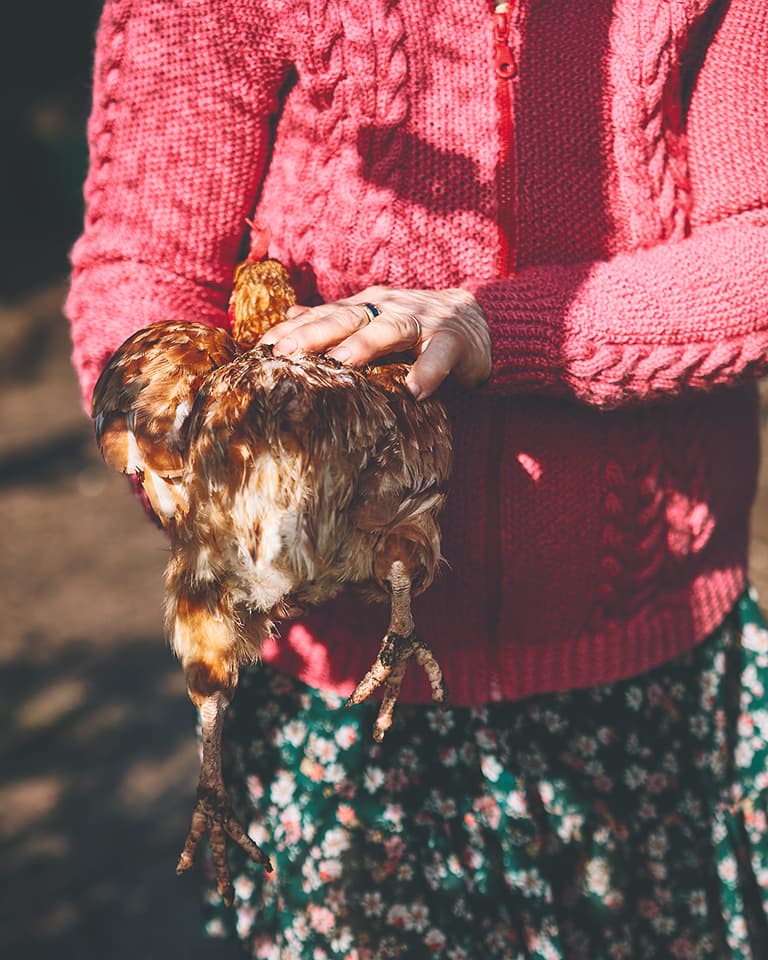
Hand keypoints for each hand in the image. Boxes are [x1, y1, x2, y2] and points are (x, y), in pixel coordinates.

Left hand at [259, 286, 491, 398]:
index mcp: (367, 306)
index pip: (324, 315)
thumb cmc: (419, 327)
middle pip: (347, 317)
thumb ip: (337, 318)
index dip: (293, 330)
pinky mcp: (453, 340)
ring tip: (342, 364)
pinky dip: (428, 371)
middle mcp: (390, 308)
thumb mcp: (375, 317)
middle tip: (285, 353)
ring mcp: (422, 321)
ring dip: (365, 345)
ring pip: (390, 328)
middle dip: (315, 334)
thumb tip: (290, 315)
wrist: (482, 320)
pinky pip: (439, 355)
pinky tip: (415, 391)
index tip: (261, 349)